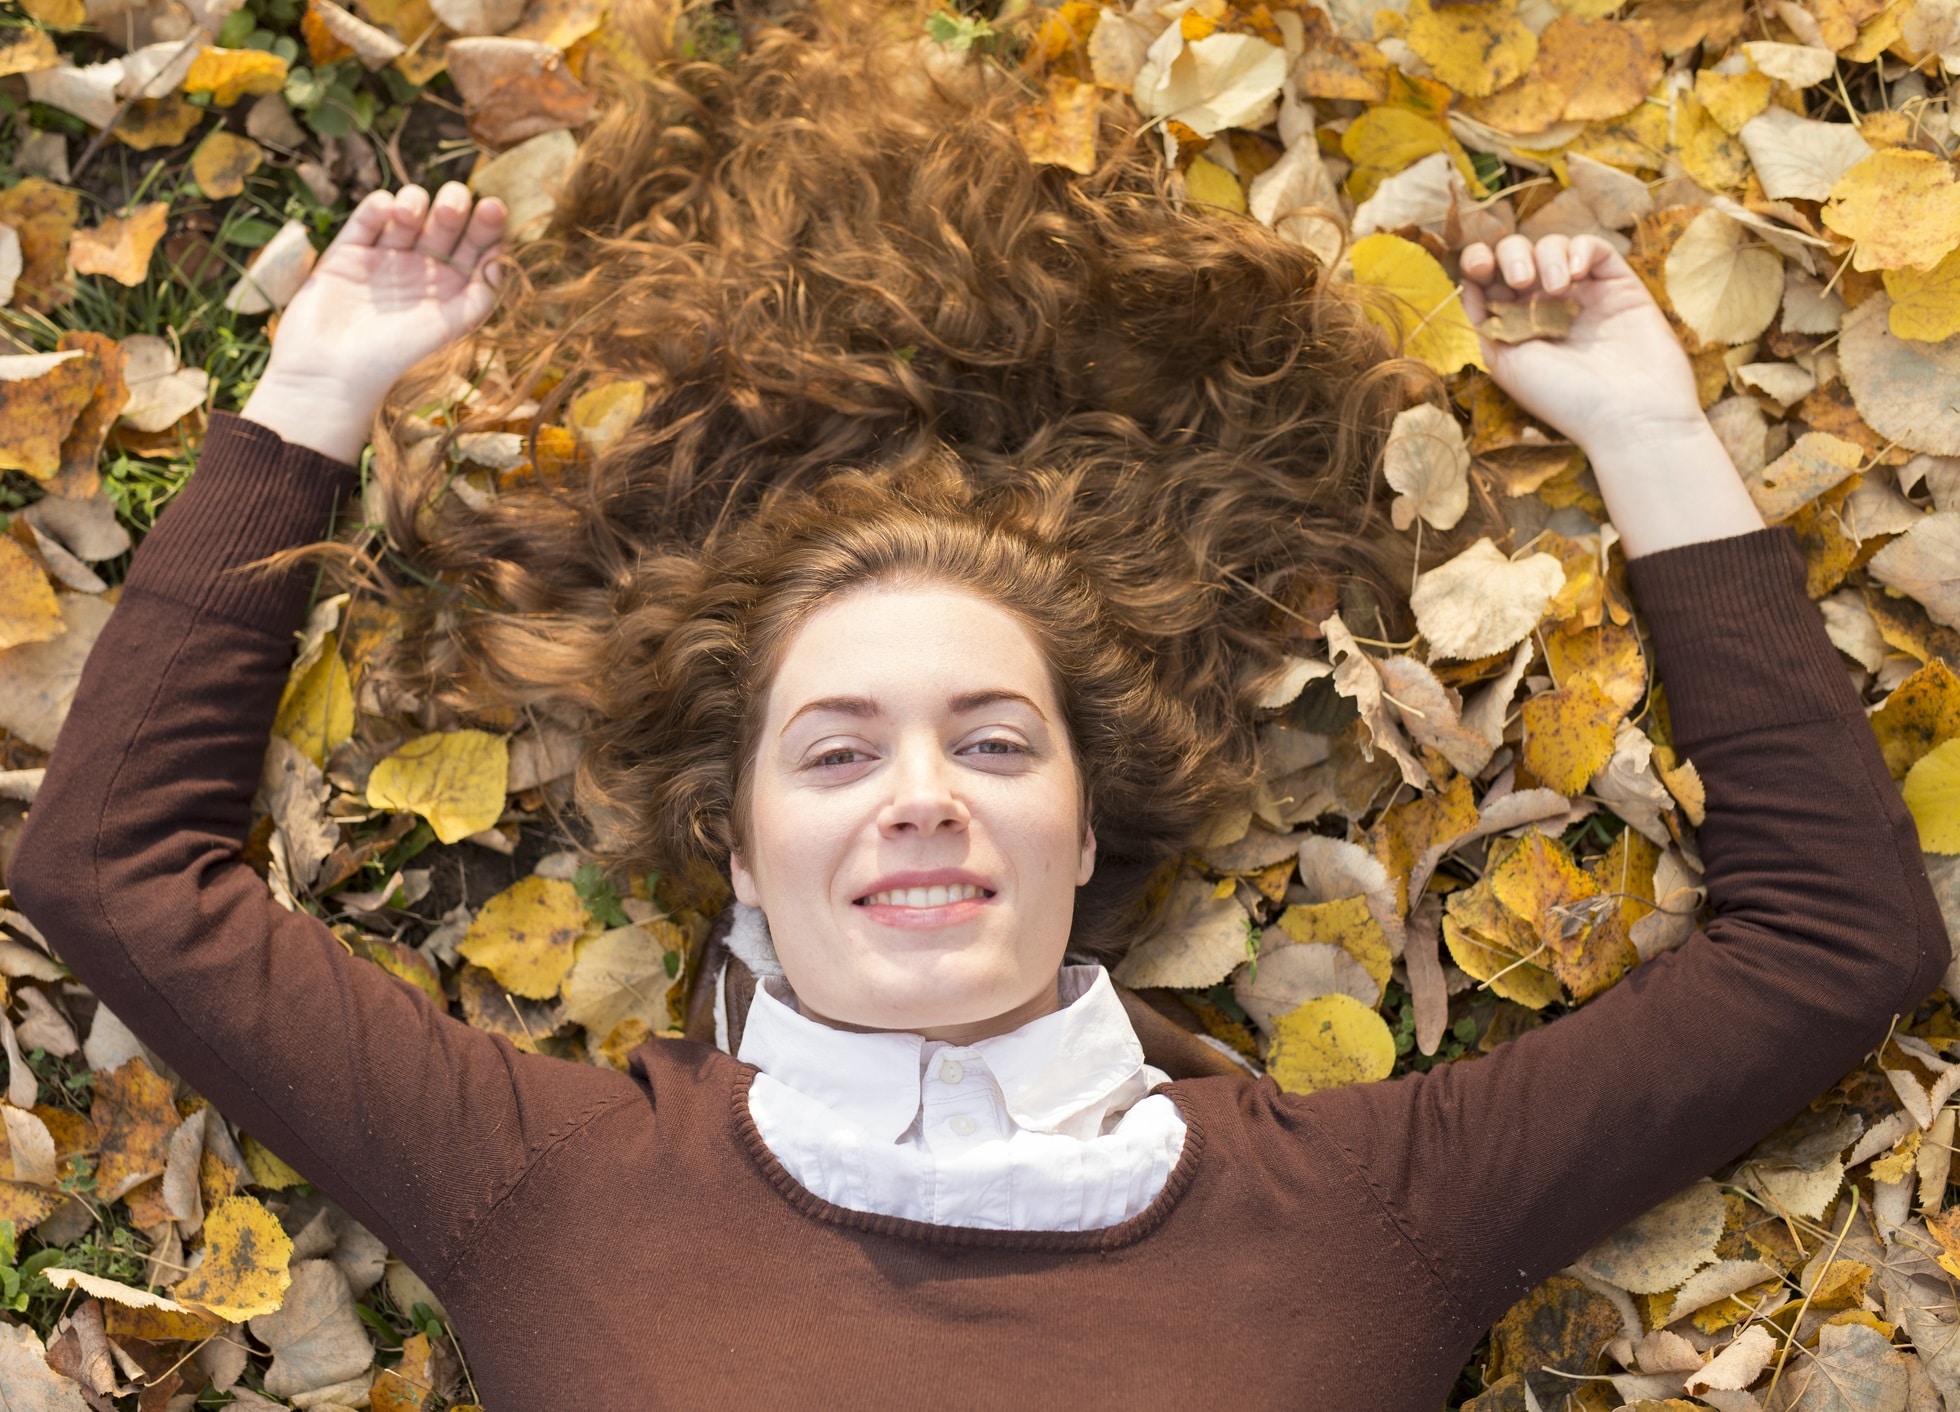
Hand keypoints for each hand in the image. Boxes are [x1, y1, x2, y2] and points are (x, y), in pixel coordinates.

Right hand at [242, 182, 506, 462]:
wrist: (331, 369)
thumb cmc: (395, 356)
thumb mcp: (448, 327)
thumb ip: (479, 296)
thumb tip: (501, 260)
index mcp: (451, 287)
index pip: (477, 247)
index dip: (487, 225)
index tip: (494, 208)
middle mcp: (421, 269)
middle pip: (446, 221)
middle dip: (454, 206)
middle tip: (451, 209)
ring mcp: (385, 257)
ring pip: (409, 210)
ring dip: (415, 201)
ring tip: (409, 216)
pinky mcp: (348, 251)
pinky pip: (368, 217)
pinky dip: (379, 205)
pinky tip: (387, 211)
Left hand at [1459, 232, 1764, 557]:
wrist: (1628, 416)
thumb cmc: (1563, 399)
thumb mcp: (1506, 363)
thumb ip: (1485, 321)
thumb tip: (1468, 283)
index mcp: (1514, 325)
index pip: (1488, 279)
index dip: (1479, 261)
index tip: (1479, 268)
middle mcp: (1546, 307)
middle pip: (1517, 254)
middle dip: (1512, 255)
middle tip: (1523, 282)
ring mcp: (1583, 295)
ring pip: (1553, 246)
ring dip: (1546, 256)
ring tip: (1558, 290)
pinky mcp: (1618, 286)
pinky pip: (1594, 248)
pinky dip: (1579, 250)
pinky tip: (1576, 275)